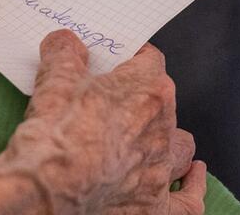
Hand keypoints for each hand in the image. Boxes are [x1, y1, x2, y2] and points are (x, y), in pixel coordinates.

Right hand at [0, 32, 203, 213]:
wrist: (47, 189)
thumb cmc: (55, 135)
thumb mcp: (55, 81)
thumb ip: (65, 54)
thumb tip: (65, 42)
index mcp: (147, 90)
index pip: (150, 60)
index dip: (133, 58)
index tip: (121, 60)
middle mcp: (162, 128)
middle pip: (165, 102)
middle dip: (144, 99)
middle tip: (118, 101)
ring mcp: (160, 169)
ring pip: (181, 148)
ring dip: (171, 141)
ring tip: (157, 138)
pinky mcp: (153, 206)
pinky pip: (187, 201)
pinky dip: (192, 190)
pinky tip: (192, 179)